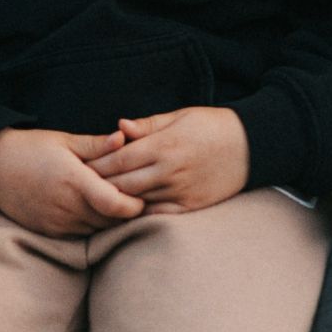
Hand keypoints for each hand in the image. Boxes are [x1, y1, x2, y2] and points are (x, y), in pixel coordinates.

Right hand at [0, 127, 143, 236]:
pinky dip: (93, 226)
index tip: (143, 195)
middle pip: (110, 220)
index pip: (114, 204)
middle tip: (141, 200)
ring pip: (97, 230)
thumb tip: (123, 138)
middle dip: (127, 213)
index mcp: (74, 181)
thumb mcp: (64, 141)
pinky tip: (97, 213)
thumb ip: (96, 145)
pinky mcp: (49, 232)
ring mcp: (56, 222)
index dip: (135, 205)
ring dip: (110, 220)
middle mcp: (66, 206)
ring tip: (120, 205)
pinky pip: (81, 235)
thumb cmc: (31, 148)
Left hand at [86, 107, 249, 213]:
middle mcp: (170, 171)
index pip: (118, 160)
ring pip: (136, 202)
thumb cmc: (214, 125)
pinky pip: (157, 215)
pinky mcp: (191, 207)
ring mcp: (180, 191)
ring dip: (114, 203)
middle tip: (78, 188)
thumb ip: (147, 125)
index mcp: (164, 145)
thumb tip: (118, 127)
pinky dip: (139, 215)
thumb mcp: (181, 116)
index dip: (96, 165)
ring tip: (95, 201)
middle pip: (121, 184)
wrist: (253, 146)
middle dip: (98, 186)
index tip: (80, 167)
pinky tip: (126, 213)